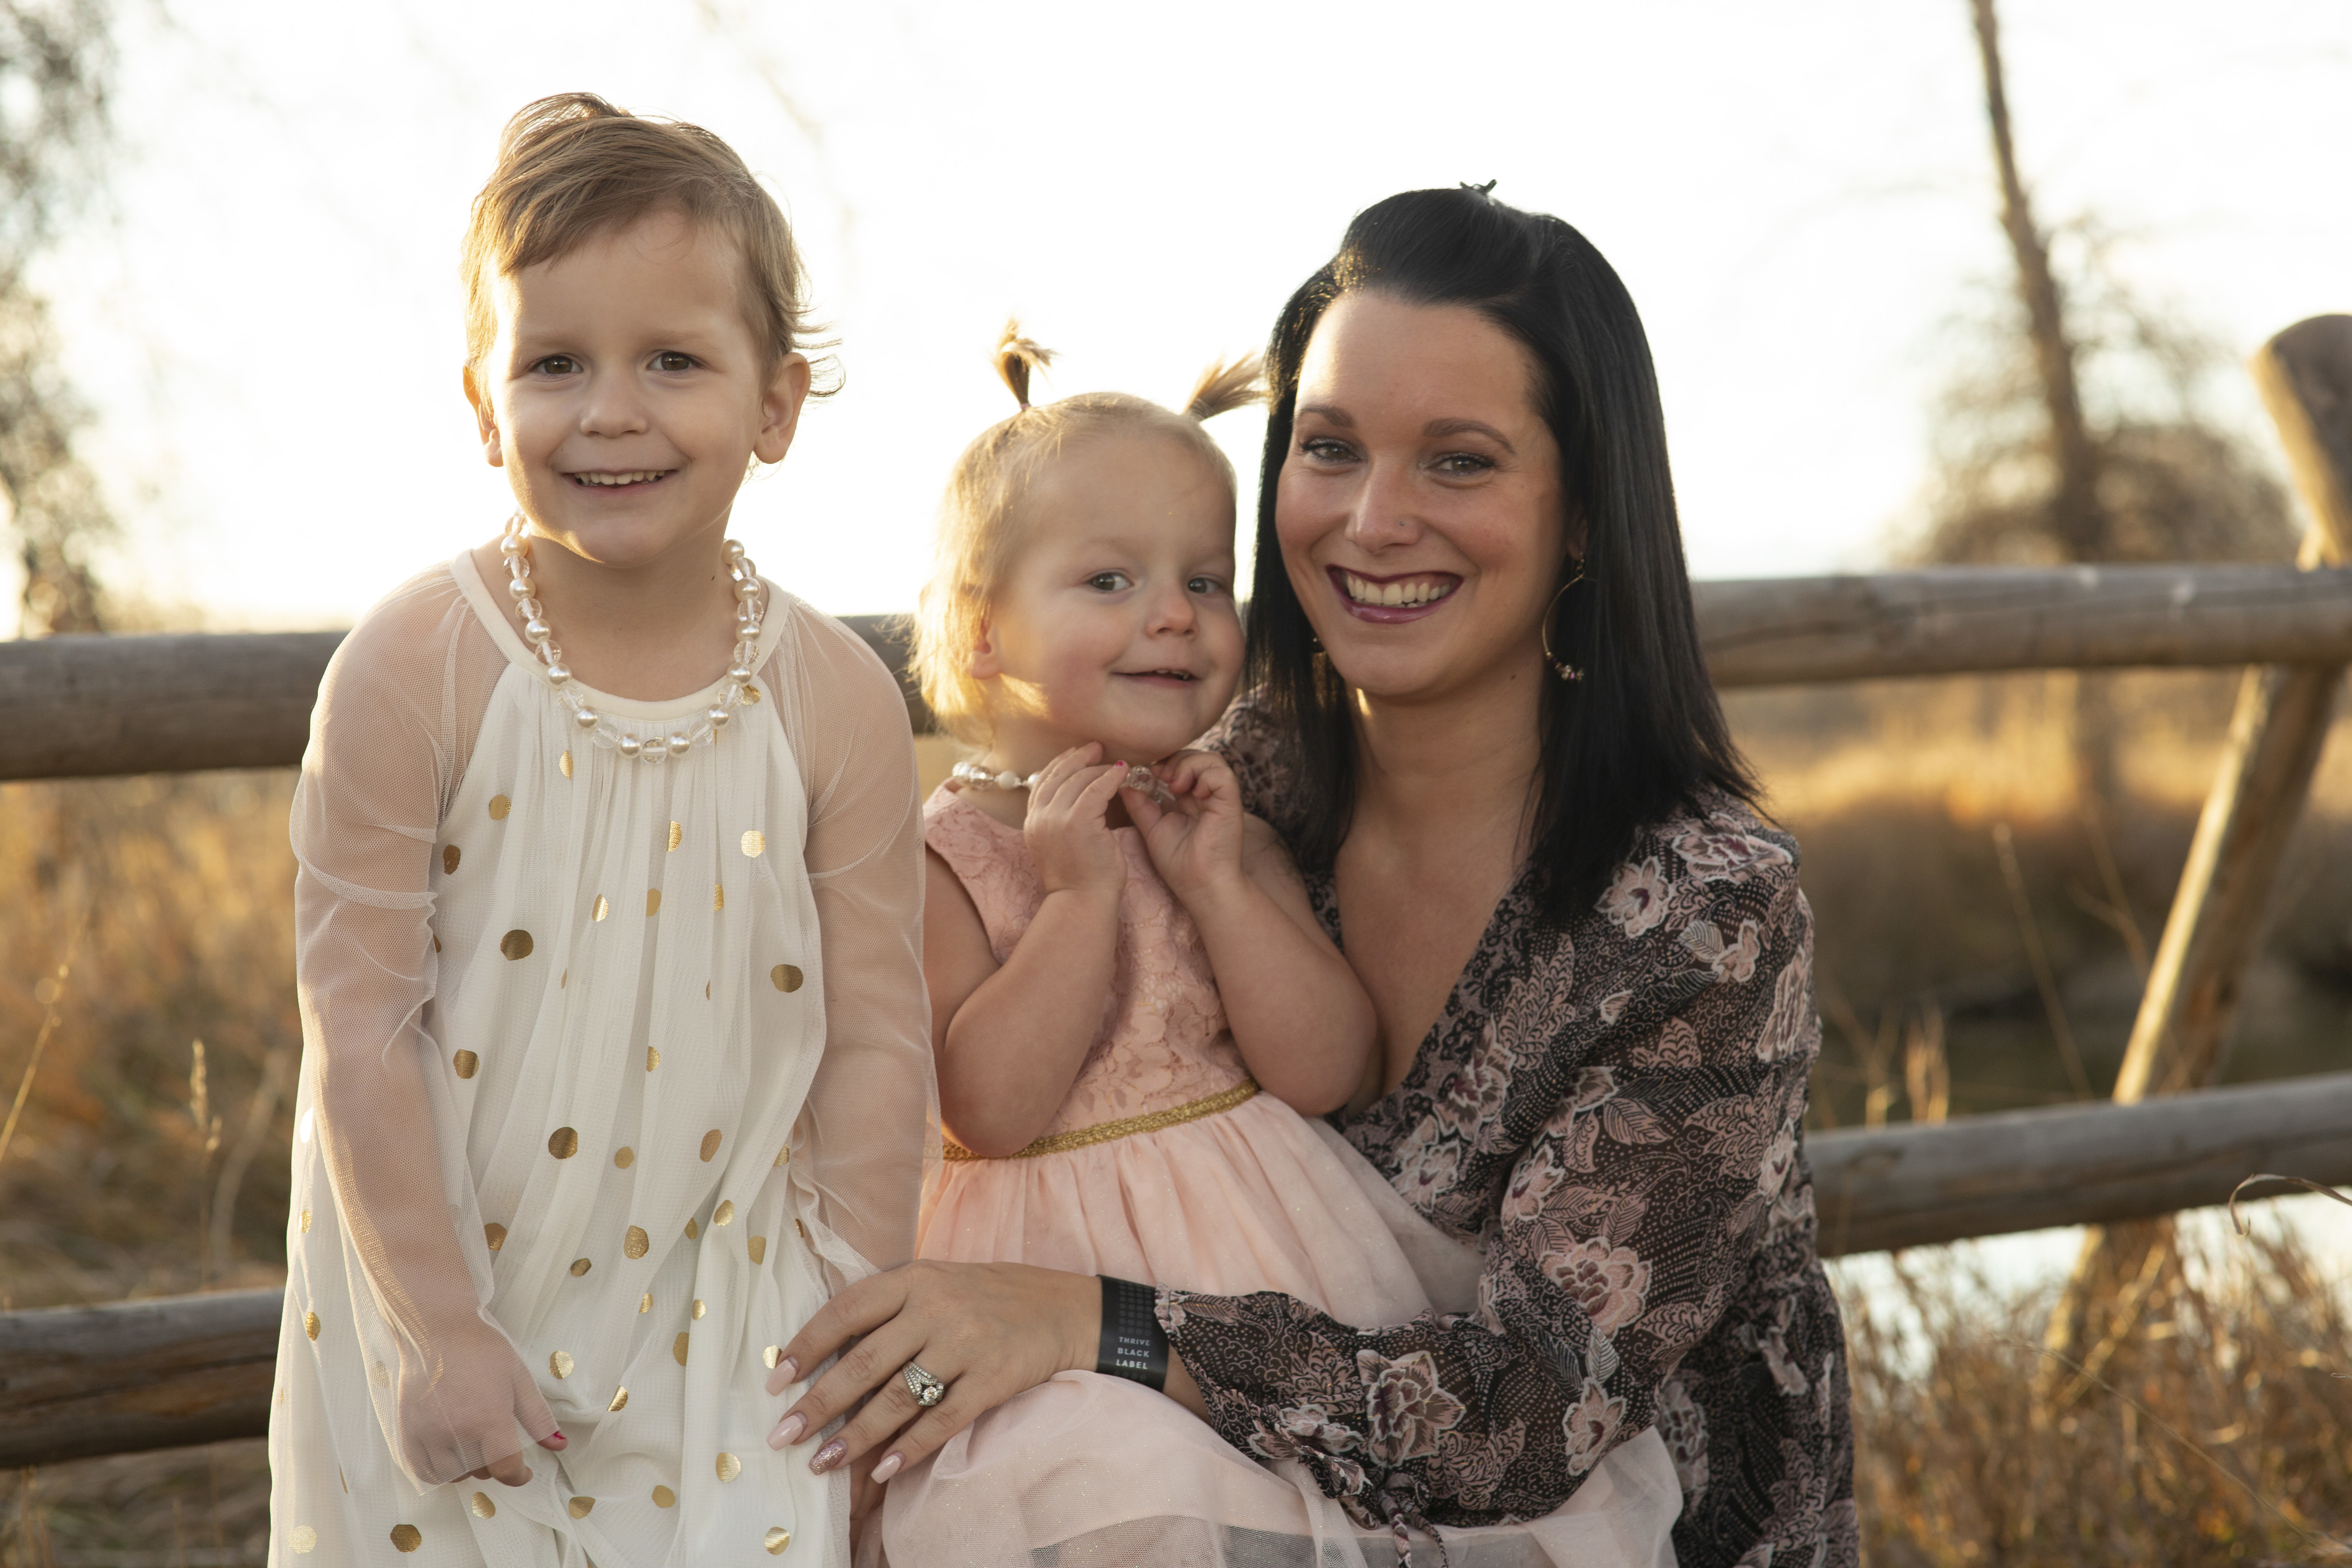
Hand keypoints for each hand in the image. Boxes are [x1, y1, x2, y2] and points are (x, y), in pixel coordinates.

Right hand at [396, 1317, 565, 1486]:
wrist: (436, 1329)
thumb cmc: (481, 1349)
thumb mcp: (519, 1378)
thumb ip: (538, 1417)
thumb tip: (560, 1445)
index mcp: (489, 1419)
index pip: (506, 1469)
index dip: (519, 1476)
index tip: (523, 1472)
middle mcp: (457, 1433)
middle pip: (481, 1472)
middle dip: (495, 1464)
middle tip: (496, 1442)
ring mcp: (428, 1434)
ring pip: (452, 1476)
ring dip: (467, 1469)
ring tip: (473, 1446)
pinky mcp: (408, 1432)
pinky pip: (423, 1471)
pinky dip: (438, 1472)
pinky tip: (449, 1454)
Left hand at [761, 1260, 1096, 1482]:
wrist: (1064, 1308)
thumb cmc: (986, 1297)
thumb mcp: (936, 1283)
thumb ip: (888, 1309)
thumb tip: (822, 1353)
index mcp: (916, 1278)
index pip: (847, 1310)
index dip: (807, 1344)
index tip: (777, 1378)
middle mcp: (938, 1308)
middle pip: (864, 1361)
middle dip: (818, 1403)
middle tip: (783, 1434)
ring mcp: (967, 1344)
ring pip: (898, 1398)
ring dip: (854, 1436)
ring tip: (820, 1463)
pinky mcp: (994, 1378)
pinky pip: (942, 1420)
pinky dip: (909, 1448)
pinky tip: (881, 1469)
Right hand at [1022, 744, 1128, 902]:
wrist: (1081, 903)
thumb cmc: (1080, 880)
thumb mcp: (1060, 846)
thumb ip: (1060, 822)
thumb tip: (1073, 800)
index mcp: (1033, 823)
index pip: (1043, 782)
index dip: (1060, 763)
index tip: (1076, 753)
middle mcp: (1040, 818)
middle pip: (1058, 775)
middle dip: (1078, 757)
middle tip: (1097, 747)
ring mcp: (1056, 819)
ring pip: (1077, 779)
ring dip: (1097, 767)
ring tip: (1113, 762)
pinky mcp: (1077, 822)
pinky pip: (1095, 788)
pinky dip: (1110, 777)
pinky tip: (1122, 771)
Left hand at [1122, 751, 1245, 910]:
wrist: (1200, 887)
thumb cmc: (1179, 864)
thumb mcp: (1152, 829)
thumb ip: (1141, 806)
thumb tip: (1124, 784)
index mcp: (1192, 800)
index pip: (1183, 765)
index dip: (1166, 762)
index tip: (1149, 773)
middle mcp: (1209, 796)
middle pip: (1198, 756)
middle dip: (1175, 759)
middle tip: (1160, 775)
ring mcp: (1222, 798)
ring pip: (1212, 759)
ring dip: (1188, 765)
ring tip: (1174, 785)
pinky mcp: (1231, 803)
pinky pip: (1222, 774)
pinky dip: (1204, 776)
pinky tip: (1190, 793)